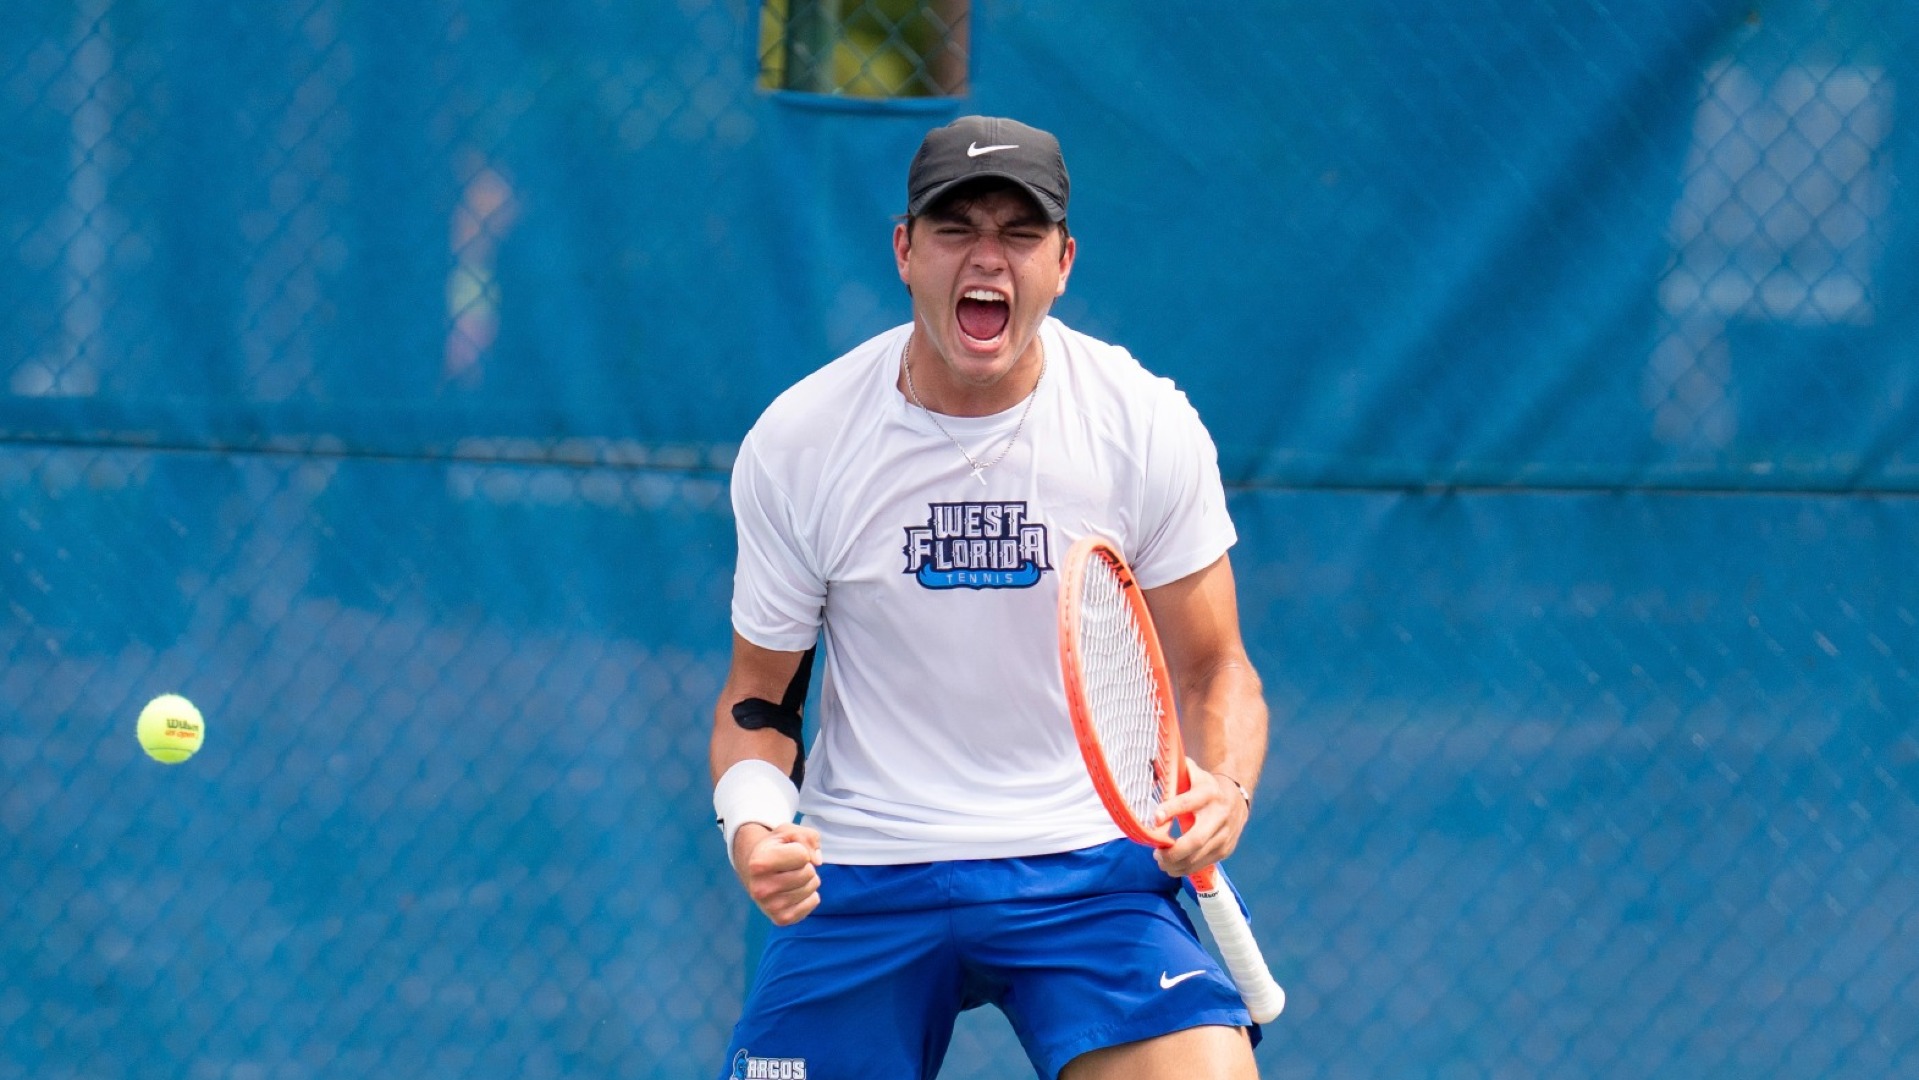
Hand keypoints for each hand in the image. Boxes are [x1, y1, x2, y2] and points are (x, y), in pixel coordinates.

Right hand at [733, 822, 823, 924]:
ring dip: (808, 879)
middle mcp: (760, 889)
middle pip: (808, 872)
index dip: (800, 850)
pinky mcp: (782, 919)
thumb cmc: (776, 848)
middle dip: (805, 865)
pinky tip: (794, 891)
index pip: (802, 856)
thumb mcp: (788, 832)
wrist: (758, 872)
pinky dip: (810, 893)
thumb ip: (807, 837)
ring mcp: (770, 907)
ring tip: (791, 877)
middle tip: (790, 867)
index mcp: (758, 864)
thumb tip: (817, 861)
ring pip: (812, 887)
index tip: (786, 852)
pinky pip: (814, 901)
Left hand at [1152, 758, 1248, 878]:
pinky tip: (1173, 867)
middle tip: (1156, 854)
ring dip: (1176, 864)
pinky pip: (1204, 865)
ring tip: (1161, 862)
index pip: (1188, 801)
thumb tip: (1150, 764)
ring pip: (1198, 857)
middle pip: (1195, 839)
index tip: (1155, 818)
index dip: (1171, 809)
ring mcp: (1224, 835)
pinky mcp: (1226, 849)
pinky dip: (1186, 869)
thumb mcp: (1192, 774)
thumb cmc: (1204, 787)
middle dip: (1173, 851)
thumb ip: (1173, 771)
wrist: (1236, 799)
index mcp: (1208, 793)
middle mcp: (1219, 815)